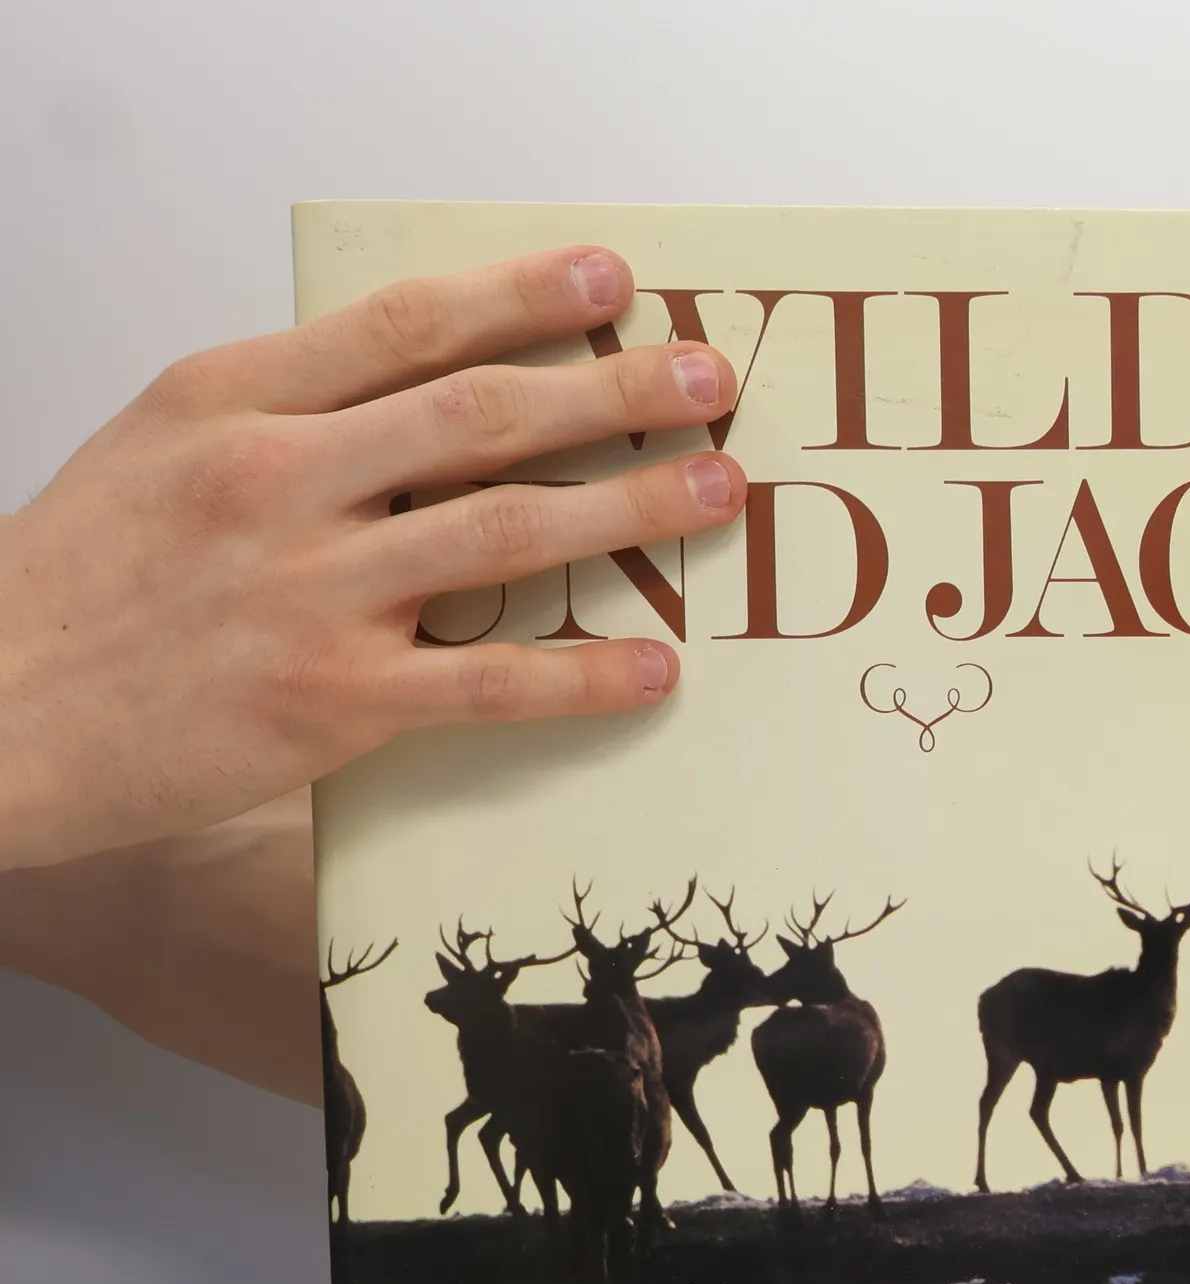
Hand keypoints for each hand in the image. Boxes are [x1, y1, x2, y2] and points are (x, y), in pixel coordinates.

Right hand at [0, 247, 742, 870]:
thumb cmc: (80, 582)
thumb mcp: (161, 446)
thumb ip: (286, 412)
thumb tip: (421, 390)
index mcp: (233, 401)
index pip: (406, 326)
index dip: (522, 296)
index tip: (611, 281)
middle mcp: (279, 481)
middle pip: (482, 414)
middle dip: (612, 391)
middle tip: (705, 380)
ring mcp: (310, 592)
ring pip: (505, 531)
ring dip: (628, 507)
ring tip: (715, 489)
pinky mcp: (333, 701)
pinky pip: (489, 682)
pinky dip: (581, 674)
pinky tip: (654, 666)